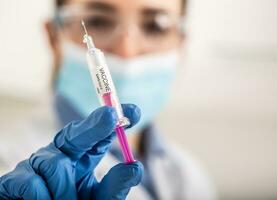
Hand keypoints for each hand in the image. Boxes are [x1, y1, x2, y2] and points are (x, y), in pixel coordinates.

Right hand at [0, 104, 142, 199]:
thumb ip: (114, 186)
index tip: (134, 111)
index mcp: (82, 157)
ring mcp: (36, 164)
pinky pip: (33, 184)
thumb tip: (134, 167)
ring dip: (65, 191)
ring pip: (56, 164)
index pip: (100, 134)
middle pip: (76, 132)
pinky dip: (44, 199)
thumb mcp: (97, 198)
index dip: (115, 120)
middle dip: (94, 124)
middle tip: (110, 116)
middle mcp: (60, 154)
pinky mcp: (13, 180)